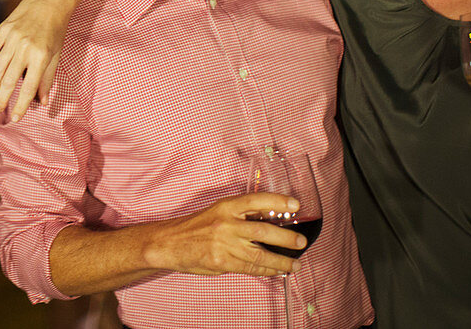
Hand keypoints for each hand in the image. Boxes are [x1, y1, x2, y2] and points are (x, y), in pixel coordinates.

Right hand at [0, 0, 82, 121]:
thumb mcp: (56, 55)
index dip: (21, 106)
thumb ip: (47, 79)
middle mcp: (24, 48)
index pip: (28, 88)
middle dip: (2, 99)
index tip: (16, 118)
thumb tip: (42, 102)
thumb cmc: (56, 29)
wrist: (50, 0)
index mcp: (40, 56)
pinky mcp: (2, 30)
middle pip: (8, 80)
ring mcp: (11, 38)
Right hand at [143, 193, 301, 276]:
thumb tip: (268, 223)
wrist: (169, 243)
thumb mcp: (217, 212)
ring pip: (260, 254)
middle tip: (301, 242)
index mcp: (226, 206)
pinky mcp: (221, 262)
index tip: (296, 205)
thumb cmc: (194, 227)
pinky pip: (250, 268)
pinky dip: (266, 270)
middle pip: (263, 230)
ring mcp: (224, 244)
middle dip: (286, 238)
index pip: (256, 200)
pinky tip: (276, 271)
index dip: (277, 201)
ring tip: (295, 264)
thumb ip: (239, 217)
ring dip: (281, 261)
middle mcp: (226, 223)